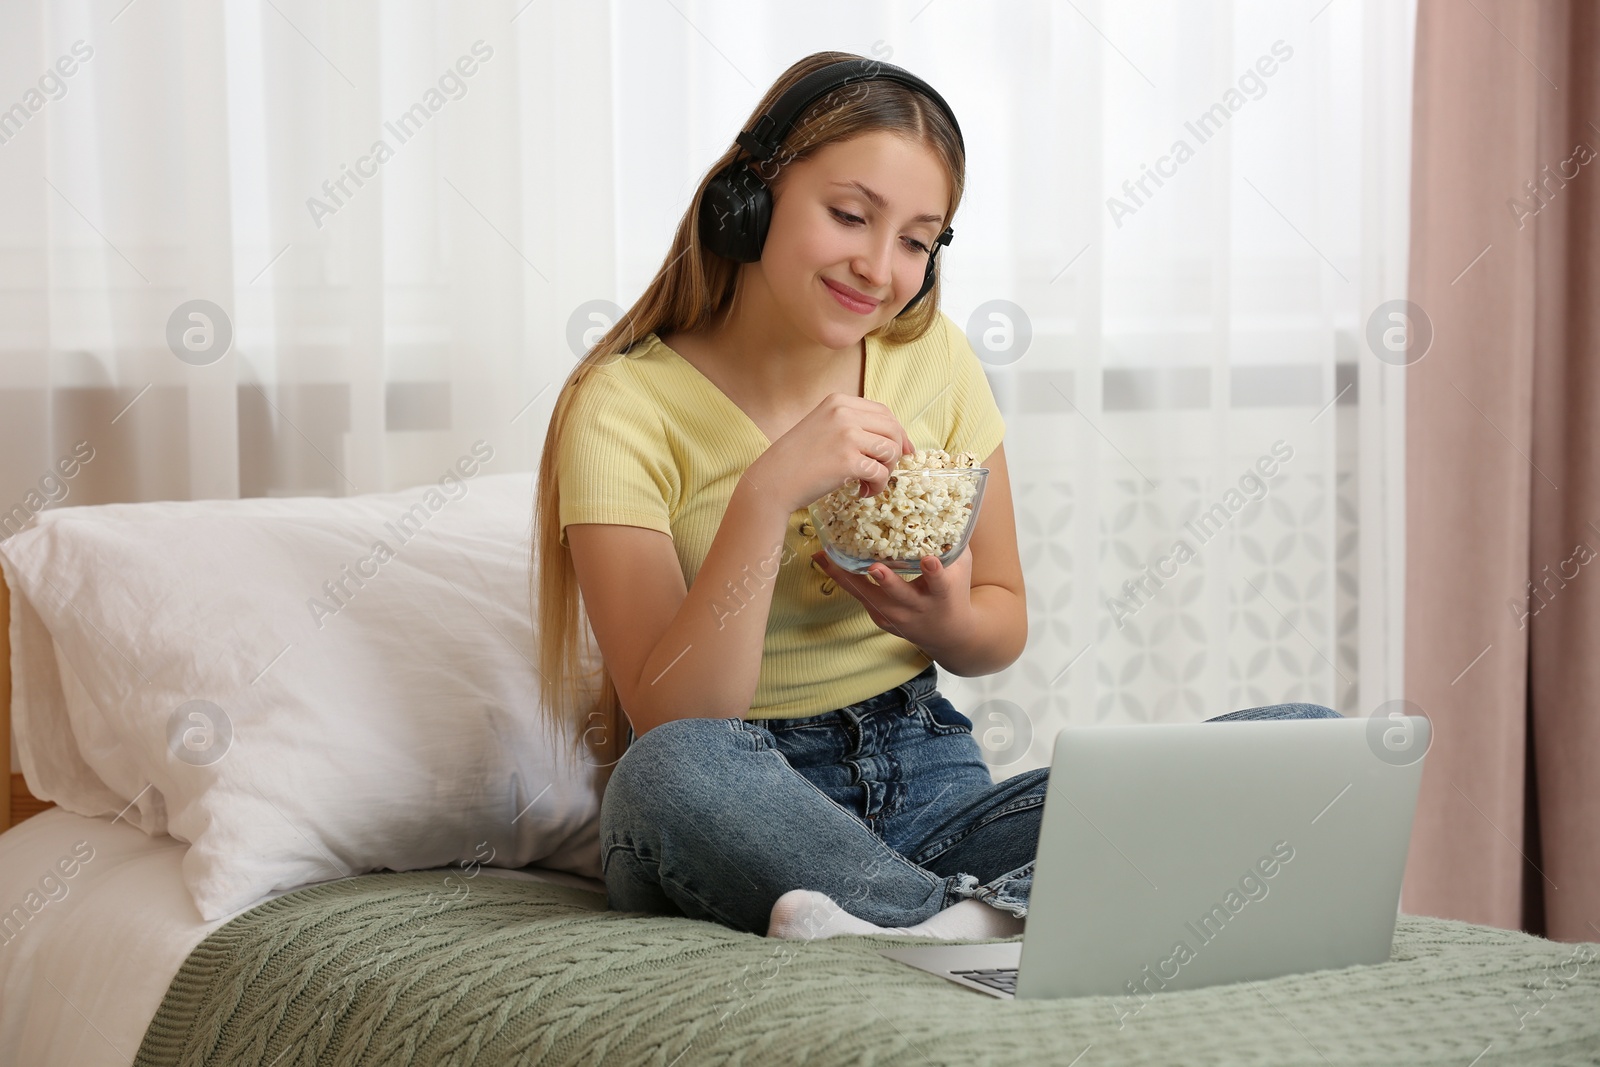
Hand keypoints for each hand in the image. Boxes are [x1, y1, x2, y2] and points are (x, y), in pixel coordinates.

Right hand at [744, 393, 912, 513]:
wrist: (773, 480)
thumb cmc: (797, 459)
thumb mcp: (823, 426)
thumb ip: (852, 424)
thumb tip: (894, 439)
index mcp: (839, 401)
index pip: (884, 412)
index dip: (898, 433)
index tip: (903, 451)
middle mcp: (844, 413)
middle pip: (893, 430)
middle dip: (895, 454)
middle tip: (883, 472)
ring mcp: (847, 436)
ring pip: (891, 451)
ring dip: (886, 472)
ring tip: (869, 483)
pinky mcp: (848, 461)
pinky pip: (880, 473)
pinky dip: (876, 487)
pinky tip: (860, 492)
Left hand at [811, 545, 975, 657]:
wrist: (948, 634)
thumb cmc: (955, 591)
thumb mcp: (961, 567)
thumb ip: (954, 540)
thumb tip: (953, 503)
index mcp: (941, 594)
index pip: (939, 582)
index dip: (934, 572)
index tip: (929, 560)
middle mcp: (917, 607)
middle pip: (900, 594)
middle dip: (887, 582)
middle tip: (874, 567)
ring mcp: (896, 616)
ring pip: (868, 596)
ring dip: (846, 576)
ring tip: (825, 556)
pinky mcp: (880, 618)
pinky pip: (859, 596)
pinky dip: (843, 579)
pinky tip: (825, 561)